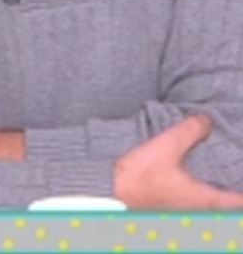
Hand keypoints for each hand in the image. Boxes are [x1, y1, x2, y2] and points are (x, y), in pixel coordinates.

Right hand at [115, 115, 242, 209]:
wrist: (106, 192)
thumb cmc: (137, 176)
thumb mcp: (165, 146)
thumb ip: (190, 131)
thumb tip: (207, 120)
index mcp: (204, 199)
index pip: (240, 201)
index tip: (242, 176)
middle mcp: (197, 211)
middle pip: (226, 208)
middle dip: (232, 194)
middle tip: (232, 176)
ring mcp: (182, 214)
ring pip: (208, 208)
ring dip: (214, 196)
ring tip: (214, 180)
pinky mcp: (167, 212)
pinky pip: (192, 207)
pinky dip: (197, 197)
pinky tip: (187, 183)